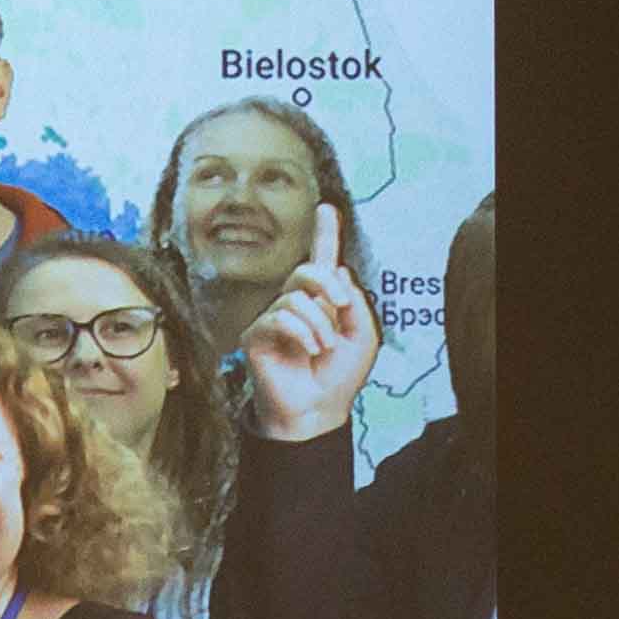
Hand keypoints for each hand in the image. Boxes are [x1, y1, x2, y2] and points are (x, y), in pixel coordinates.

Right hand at [236, 203, 377, 448]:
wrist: (317, 410)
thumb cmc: (338, 377)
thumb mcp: (363, 336)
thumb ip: (355, 301)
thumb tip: (334, 271)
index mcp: (322, 302)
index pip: (321, 261)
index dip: (325, 233)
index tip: (326, 208)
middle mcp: (295, 304)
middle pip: (306, 269)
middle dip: (327, 284)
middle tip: (340, 308)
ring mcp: (273, 319)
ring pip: (295, 297)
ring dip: (319, 323)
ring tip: (324, 347)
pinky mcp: (255, 335)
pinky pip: (278, 318)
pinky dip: (301, 334)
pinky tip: (309, 350)